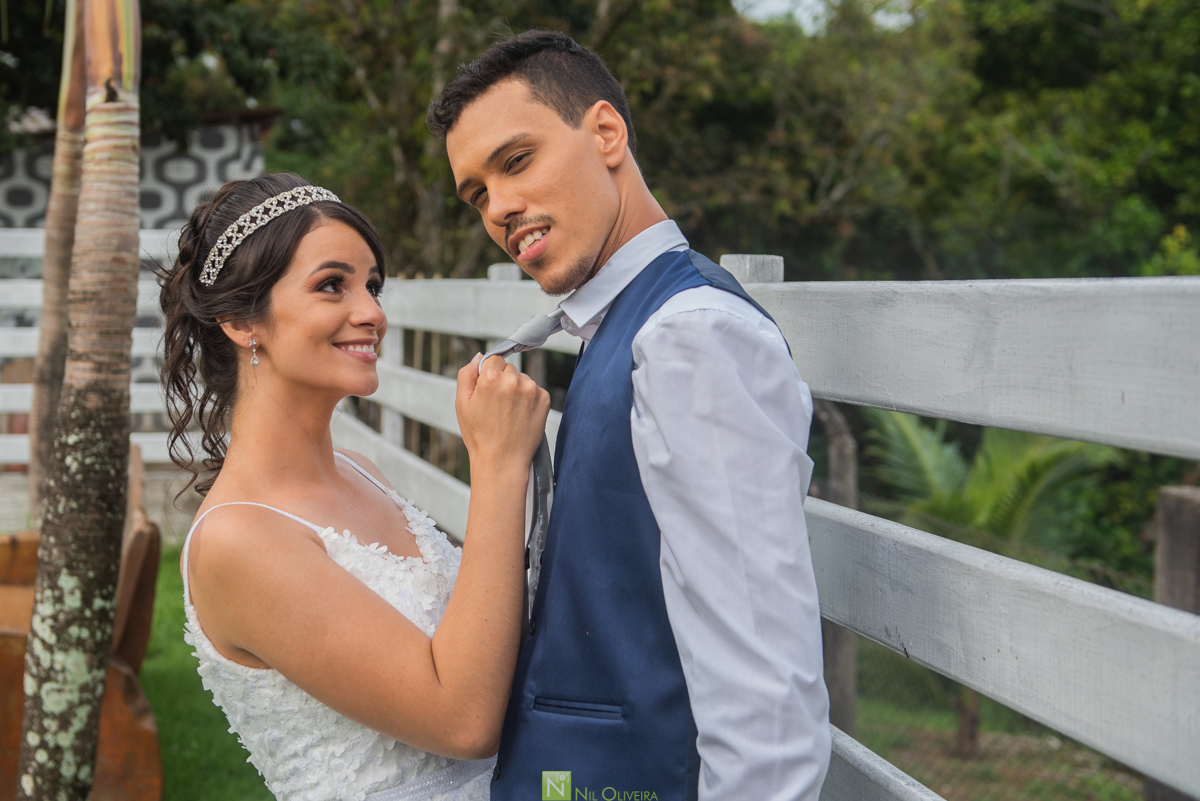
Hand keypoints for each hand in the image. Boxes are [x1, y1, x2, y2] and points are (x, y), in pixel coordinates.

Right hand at [456, 354, 549, 473]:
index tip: (488, 391)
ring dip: (517, 390)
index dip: (489, 375)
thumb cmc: (479, 435)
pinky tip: (521, 415)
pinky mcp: (544, 398)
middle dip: (503, 381)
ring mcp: (531, 389)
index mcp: (490, 377)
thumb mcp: (462, 404)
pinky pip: (535, 390)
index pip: (493, 359)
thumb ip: (466, 375)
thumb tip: (478, 356)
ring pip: (523, 379)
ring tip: (509, 413)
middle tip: (498, 406)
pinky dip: (529, 399)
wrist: (502, 461)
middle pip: (509, 368)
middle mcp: (513, 379)